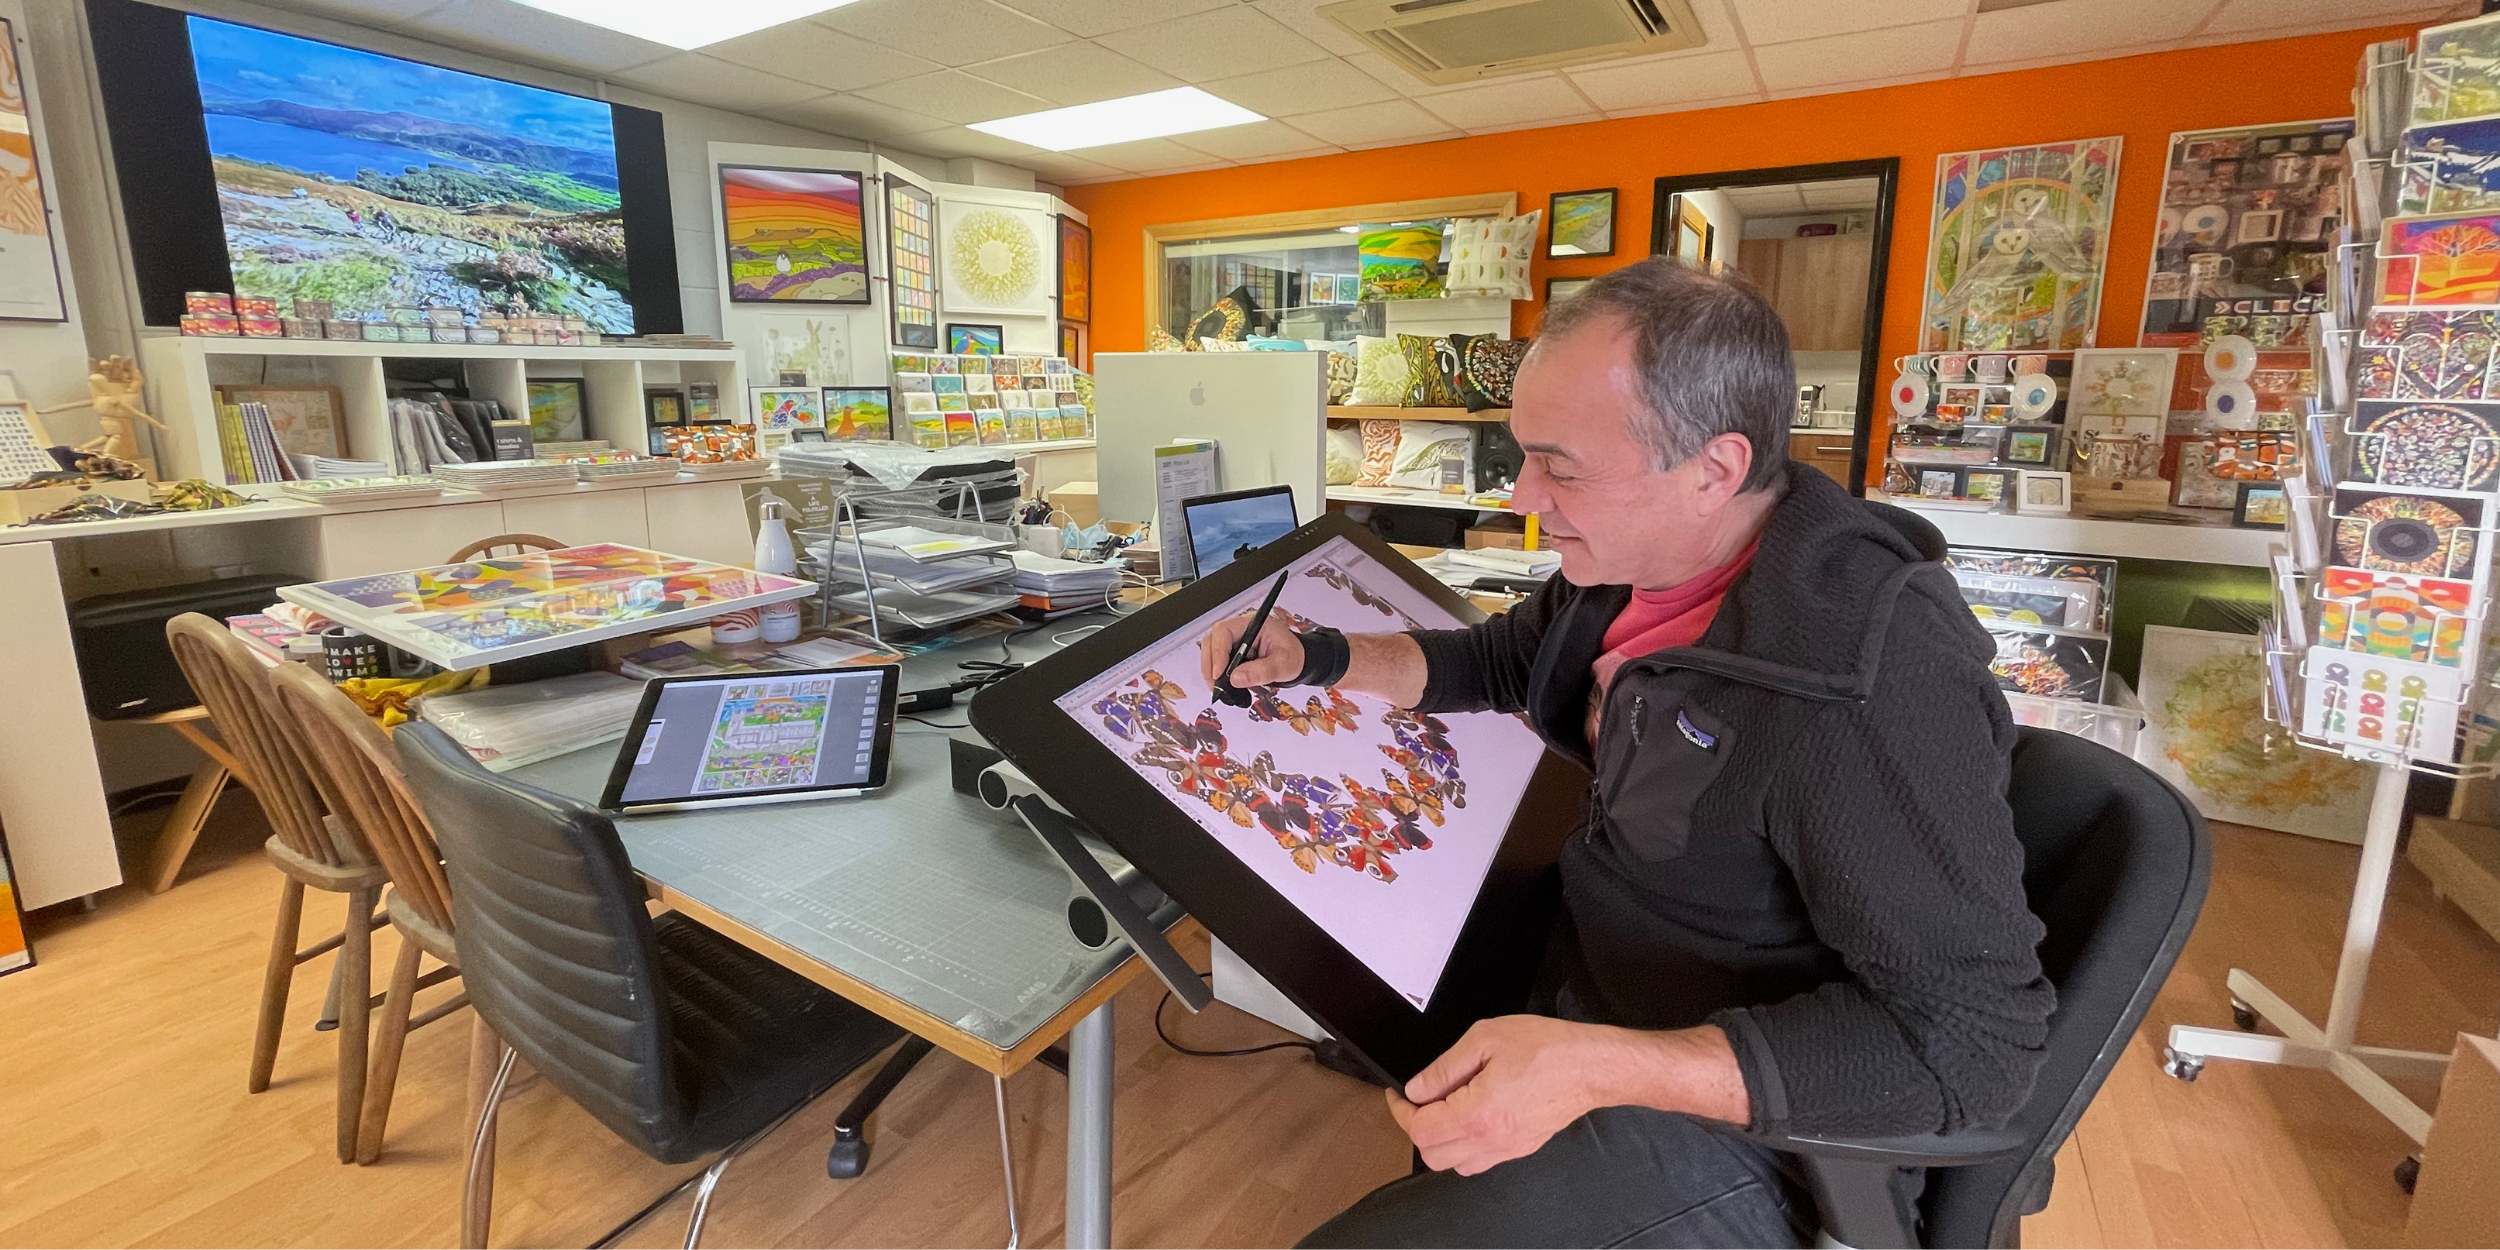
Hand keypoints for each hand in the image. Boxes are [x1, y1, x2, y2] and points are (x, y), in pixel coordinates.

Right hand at [1197, 609, 1304, 688]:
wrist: (1294, 660)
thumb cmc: (1292, 657)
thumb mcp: (1283, 665)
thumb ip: (1262, 671)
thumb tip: (1235, 679)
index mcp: (1253, 623)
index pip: (1224, 631)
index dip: (1218, 652)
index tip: (1218, 674)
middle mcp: (1239, 628)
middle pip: (1212, 640)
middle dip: (1210, 665)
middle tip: (1215, 687)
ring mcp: (1233, 639)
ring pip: (1210, 651)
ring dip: (1210, 671)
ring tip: (1219, 690)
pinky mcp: (1230, 650)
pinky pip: (1215, 660)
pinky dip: (1216, 675)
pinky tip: (1223, 687)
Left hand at [1387, 1016, 1607, 1175]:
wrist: (1590, 1067)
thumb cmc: (1547, 1049)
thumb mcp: (1485, 1039)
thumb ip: (1444, 1068)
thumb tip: (1417, 1088)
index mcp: (1478, 1113)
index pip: (1421, 1130)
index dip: (1401, 1112)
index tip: (1399, 1095)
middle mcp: (1491, 1140)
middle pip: (1432, 1156)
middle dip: (1417, 1128)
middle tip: (1419, 1101)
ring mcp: (1507, 1149)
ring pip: (1455, 1164)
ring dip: (1441, 1140)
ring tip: (1445, 1108)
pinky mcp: (1520, 1148)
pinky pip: (1480, 1161)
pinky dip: (1464, 1145)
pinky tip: (1470, 1117)